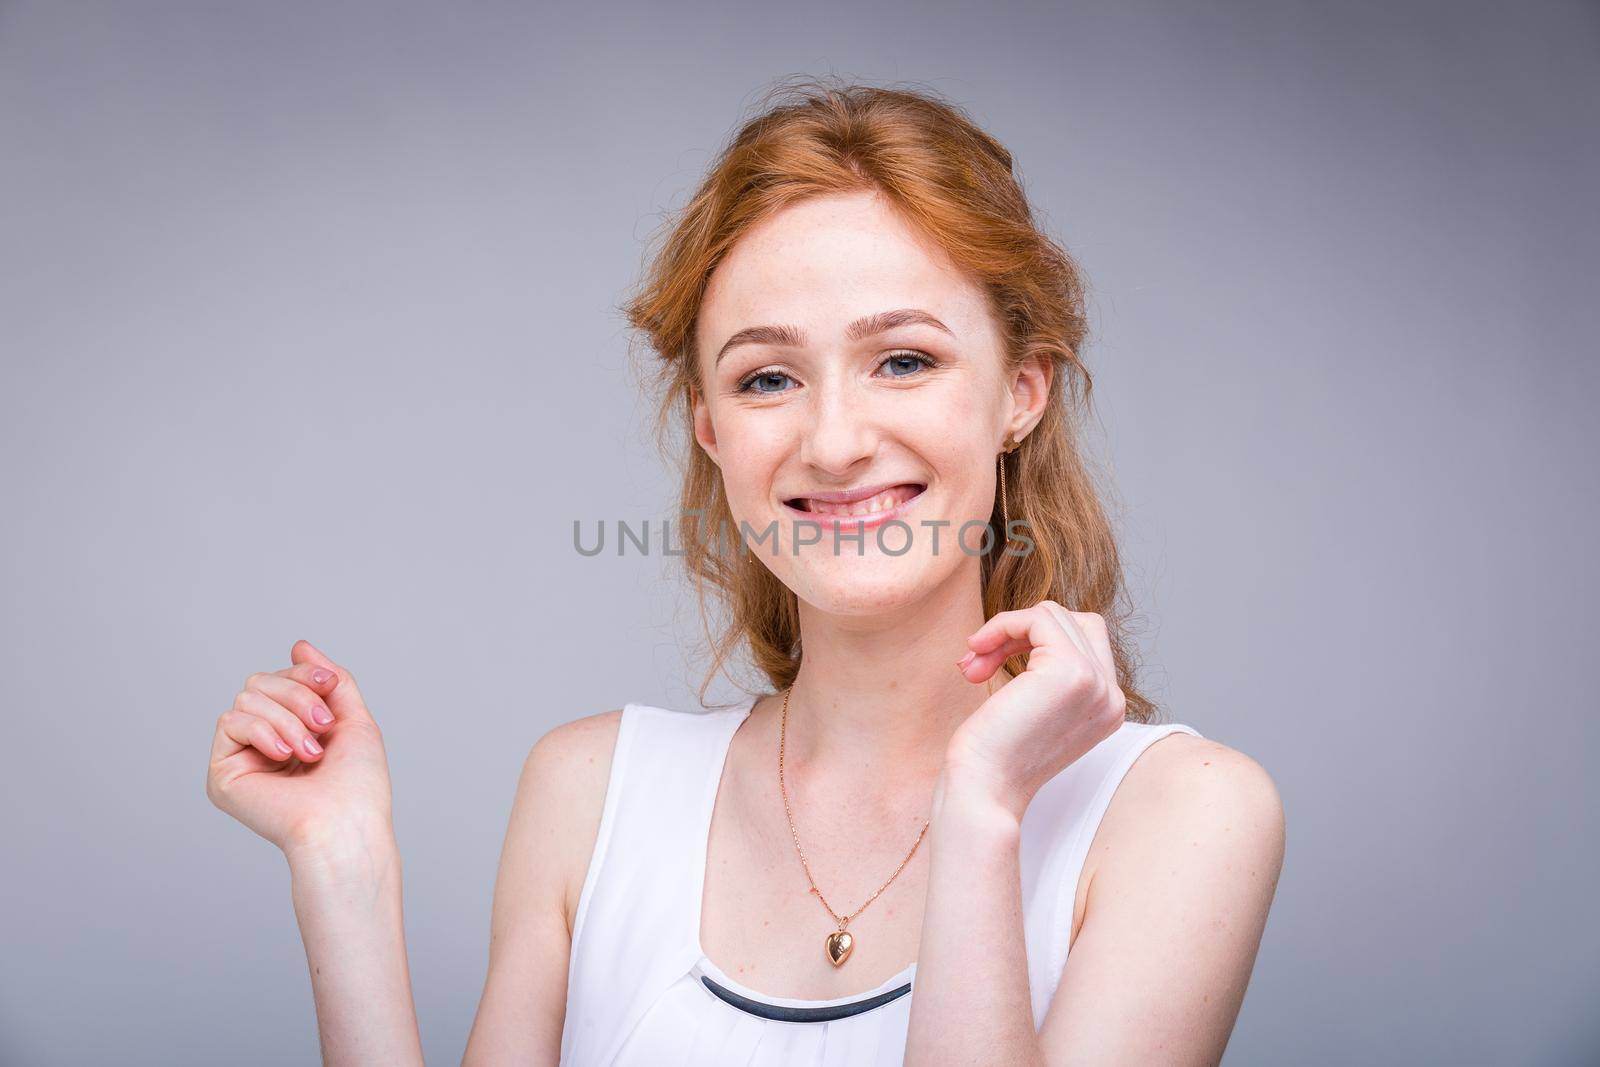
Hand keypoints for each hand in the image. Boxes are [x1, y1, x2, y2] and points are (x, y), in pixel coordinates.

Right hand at [205, 640, 395, 857]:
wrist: (346, 822)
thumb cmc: (357, 783)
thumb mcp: (351, 718)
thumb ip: (329, 679)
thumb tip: (298, 644)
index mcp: (292, 730)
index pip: (281, 678)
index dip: (304, 674)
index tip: (330, 685)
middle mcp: (263, 742)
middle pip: (260, 681)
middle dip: (298, 696)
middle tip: (323, 727)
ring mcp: (242, 757)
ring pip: (247, 697)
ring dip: (288, 719)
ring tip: (309, 752)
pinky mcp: (223, 774)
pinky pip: (230, 721)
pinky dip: (263, 731)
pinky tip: (284, 757)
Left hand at [944, 600, 1126, 819]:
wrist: (983, 789)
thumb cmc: (994, 755)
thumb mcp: (1033, 707)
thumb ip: (1046, 672)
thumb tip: (1030, 624)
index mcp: (1107, 706)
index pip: (1084, 640)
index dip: (1032, 641)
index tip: (990, 663)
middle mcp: (1112, 696)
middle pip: (1072, 621)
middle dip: (1017, 632)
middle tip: (977, 662)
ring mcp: (1097, 684)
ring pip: (1053, 615)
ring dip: (1003, 631)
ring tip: (973, 666)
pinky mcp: (1071, 672)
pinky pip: (1037, 619)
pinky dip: (1002, 626)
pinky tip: (978, 651)